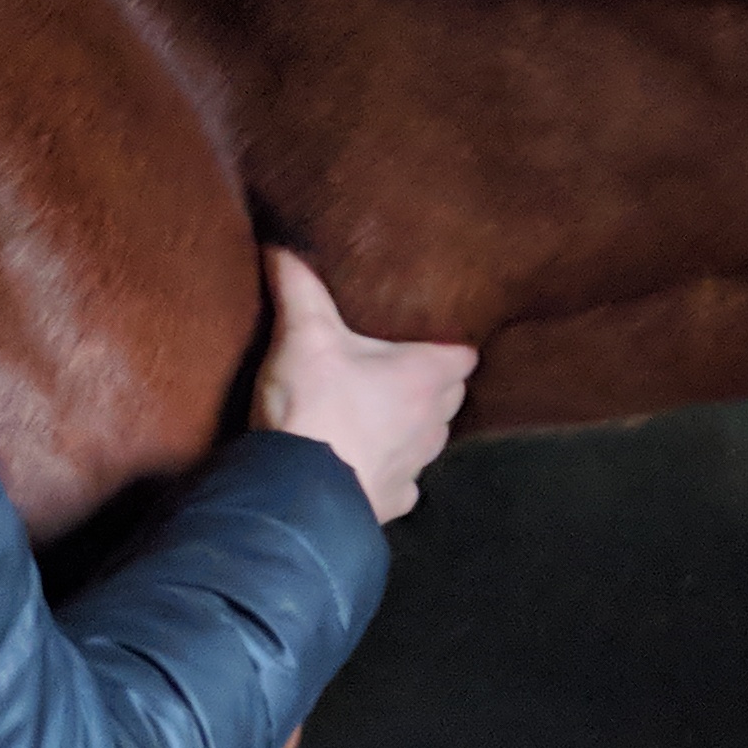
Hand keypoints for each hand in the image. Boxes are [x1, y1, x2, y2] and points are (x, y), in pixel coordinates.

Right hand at [253, 248, 471, 523]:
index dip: (451, 344)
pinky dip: (389, 470)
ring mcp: (416, 466)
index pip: (464, 355)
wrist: (296, 493)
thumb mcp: (303, 336)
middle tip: (397, 365)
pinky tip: (365, 460)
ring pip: (429, 438)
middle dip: (432, 383)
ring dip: (411, 426)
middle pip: (450, 396)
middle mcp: (433, 424)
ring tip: (379, 411)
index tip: (431, 334)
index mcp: (426, 378)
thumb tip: (282, 247)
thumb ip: (299, 287)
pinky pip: (403, 481)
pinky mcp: (393, 500)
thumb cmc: (314, 408)